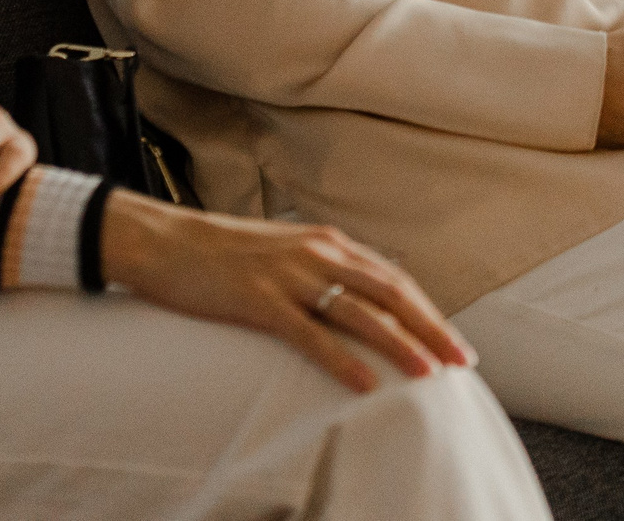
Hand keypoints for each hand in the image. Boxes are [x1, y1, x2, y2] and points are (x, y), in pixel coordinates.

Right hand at [101, 193, 476, 393]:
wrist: (161, 239)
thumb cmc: (217, 253)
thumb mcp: (279, 254)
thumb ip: (317, 271)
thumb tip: (351, 301)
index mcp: (324, 241)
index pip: (391, 278)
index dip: (426, 310)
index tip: (453, 341)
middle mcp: (315, 252)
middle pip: (390, 292)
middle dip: (431, 328)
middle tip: (462, 361)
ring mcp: (287, 275)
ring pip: (360, 311)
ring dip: (399, 343)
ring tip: (429, 374)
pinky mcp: (258, 300)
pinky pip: (309, 333)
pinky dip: (342, 359)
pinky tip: (364, 384)